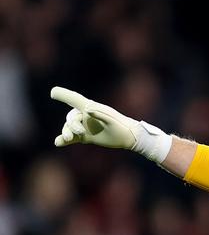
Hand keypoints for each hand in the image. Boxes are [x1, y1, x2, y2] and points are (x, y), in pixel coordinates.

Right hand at [51, 86, 171, 162]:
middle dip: (71, 125)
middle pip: (71, 118)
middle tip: (79, 132)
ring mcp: (85, 127)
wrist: (129, 137)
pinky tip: (58, 143)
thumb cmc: (122, 126)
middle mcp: (86, 116)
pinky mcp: (86, 137)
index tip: (53, 92)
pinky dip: (64, 140)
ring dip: (66, 133)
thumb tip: (87, 109)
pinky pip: (72, 138)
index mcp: (92, 108)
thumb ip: (100, 114)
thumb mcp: (113, 120)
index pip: (75, 100)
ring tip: (67, 139)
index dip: (64, 95)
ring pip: (69, 128)